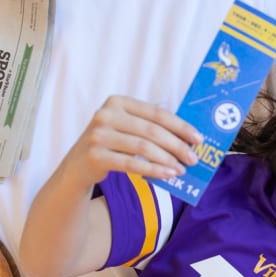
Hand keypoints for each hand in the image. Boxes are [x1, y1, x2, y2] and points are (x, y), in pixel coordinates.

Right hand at [61, 95, 203, 187]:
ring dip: (167, 160)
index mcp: (117, 102)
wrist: (77, 166)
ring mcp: (98, 135)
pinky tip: (167, 175)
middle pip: (151, 130)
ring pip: (143, 147)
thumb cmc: (110, 145)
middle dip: (176, 145)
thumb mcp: (125, 128)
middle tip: (193, 158)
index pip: (156, 113)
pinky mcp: (96, 156)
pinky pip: (132, 164)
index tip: (198, 139)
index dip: (180, 126)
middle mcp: (105, 114)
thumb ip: (148, 126)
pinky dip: (153, 170)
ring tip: (181, 169)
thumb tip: (186, 137)